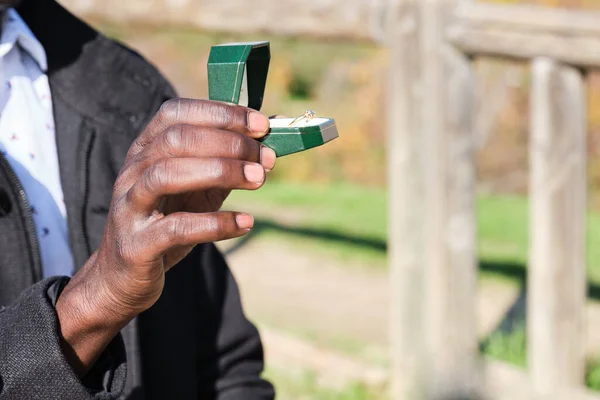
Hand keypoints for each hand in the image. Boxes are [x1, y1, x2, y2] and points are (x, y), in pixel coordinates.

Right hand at [55, 99, 274, 373]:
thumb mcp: (197, 189)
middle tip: (265, 158)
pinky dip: (215, 223)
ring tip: (258, 178)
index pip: (176, 113)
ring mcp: (130, 207)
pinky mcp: (136, 245)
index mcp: (145, 150)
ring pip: (166, 174)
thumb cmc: (168, 222)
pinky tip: (245, 223)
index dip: (221, 113)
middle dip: (227, 143)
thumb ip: (227, 165)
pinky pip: (175, 228)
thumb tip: (270, 145)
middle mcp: (132, 171)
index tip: (261, 124)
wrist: (124, 276)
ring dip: (219, 171)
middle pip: (175, 140)